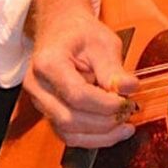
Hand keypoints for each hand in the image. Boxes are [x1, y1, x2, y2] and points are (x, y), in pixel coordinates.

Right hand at [22, 0, 139, 147]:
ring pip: (67, 132)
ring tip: (126, 127)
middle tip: (130, 112)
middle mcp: (37, 86)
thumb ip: (113, 68)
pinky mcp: (48, 112)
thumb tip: (130, 89)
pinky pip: (68, 134)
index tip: (128, 102)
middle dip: (104, 122)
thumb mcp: (102, 42)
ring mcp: (39, 102)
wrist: (61, 29)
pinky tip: (114, 132)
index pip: (76, 94)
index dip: (105, 104)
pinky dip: (92, 138)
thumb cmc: (80, 33)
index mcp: (48, 63)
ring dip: (100, 136)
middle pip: (69, 119)